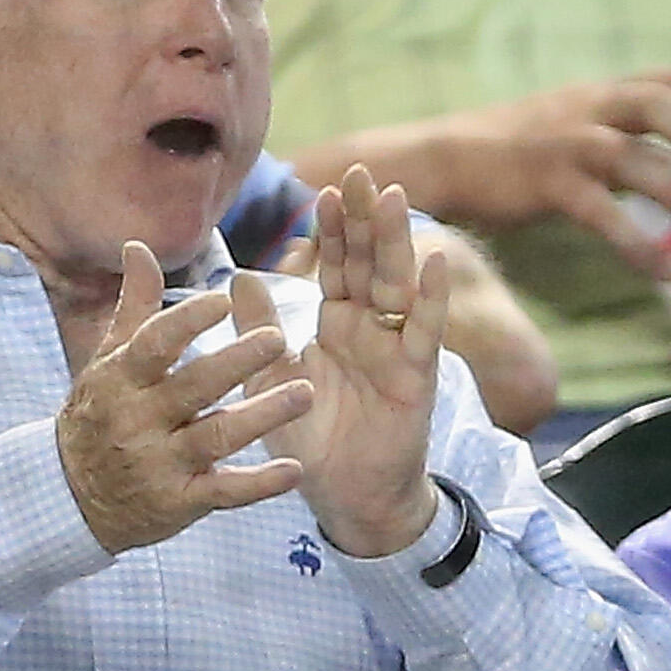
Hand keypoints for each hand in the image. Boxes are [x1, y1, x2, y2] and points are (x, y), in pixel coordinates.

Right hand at [57, 242, 309, 553]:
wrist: (70, 497)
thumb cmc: (100, 414)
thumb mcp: (108, 360)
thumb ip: (135, 305)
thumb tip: (138, 246)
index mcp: (122, 379)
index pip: (153, 345)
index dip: (185, 322)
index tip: (221, 301)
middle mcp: (139, 420)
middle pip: (192, 387)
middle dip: (235, 363)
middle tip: (278, 339)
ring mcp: (160, 463)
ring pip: (215, 437)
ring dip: (261, 416)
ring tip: (304, 393)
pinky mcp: (180, 501)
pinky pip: (224, 493)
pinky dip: (259, 485)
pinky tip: (294, 471)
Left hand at [231, 167, 445, 558]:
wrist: (345, 496)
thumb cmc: (312, 440)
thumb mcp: (270, 380)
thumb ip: (258, 331)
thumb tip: (236, 276)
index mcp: (336, 323)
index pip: (336, 264)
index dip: (334, 229)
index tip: (327, 188)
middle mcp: (370, 328)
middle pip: (369, 262)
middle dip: (366, 219)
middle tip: (362, 174)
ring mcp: (396, 348)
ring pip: (396, 284)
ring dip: (397, 242)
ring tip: (394, 197)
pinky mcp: (415, 376)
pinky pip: (424, 332)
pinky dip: (432, 298)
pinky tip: (434, 264)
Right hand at [406, 71, 670, 272]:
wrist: (448, 157)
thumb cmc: (522, 148)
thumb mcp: (579, 124)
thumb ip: (628, 136)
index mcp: (605, 91)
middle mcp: (590, 107)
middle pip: (659, 104)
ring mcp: (567, 142)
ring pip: (633, 156)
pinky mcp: (546, 181)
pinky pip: (601, 212)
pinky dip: (636, 240)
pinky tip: (663, 268)